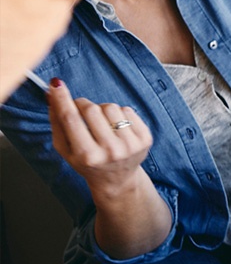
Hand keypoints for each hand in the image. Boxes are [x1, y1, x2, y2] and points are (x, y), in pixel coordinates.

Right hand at [47, 79, 153, 198]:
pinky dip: (119, 114)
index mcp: (87, 155)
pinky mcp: (145, 138)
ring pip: (111, 107)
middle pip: (92, 109)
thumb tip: (52, 94)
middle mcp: (110, 151)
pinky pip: (128, 110)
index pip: (72, 119)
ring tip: (102, 124)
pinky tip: (116, 128)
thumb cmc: (87, 162)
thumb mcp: (66, 149)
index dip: (62, 99)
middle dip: (83, 105)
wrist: (117, 179)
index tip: (56, 85)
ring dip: (103, 110)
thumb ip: (57, 123)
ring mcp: (131, 145)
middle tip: (82, 110)